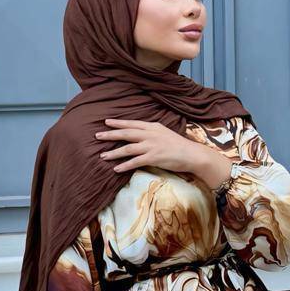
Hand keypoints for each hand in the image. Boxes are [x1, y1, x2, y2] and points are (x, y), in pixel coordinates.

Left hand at [95, 118, 216, 180]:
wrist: (192, 154)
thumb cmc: (179, 145)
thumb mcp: (164, 133)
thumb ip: (152, 132)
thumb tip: (140, 133)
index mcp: (153, 127)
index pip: (132, 124)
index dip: (118, 123)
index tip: (106, 122)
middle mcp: (150, 134)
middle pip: (126, 133)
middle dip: (110, 134)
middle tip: (97, 135)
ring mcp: (151, 146)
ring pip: (127, 148)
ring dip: (114, 152)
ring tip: (102, 156)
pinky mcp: (153, 158)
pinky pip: (135, 162)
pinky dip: (124, 165)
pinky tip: (116, 168)